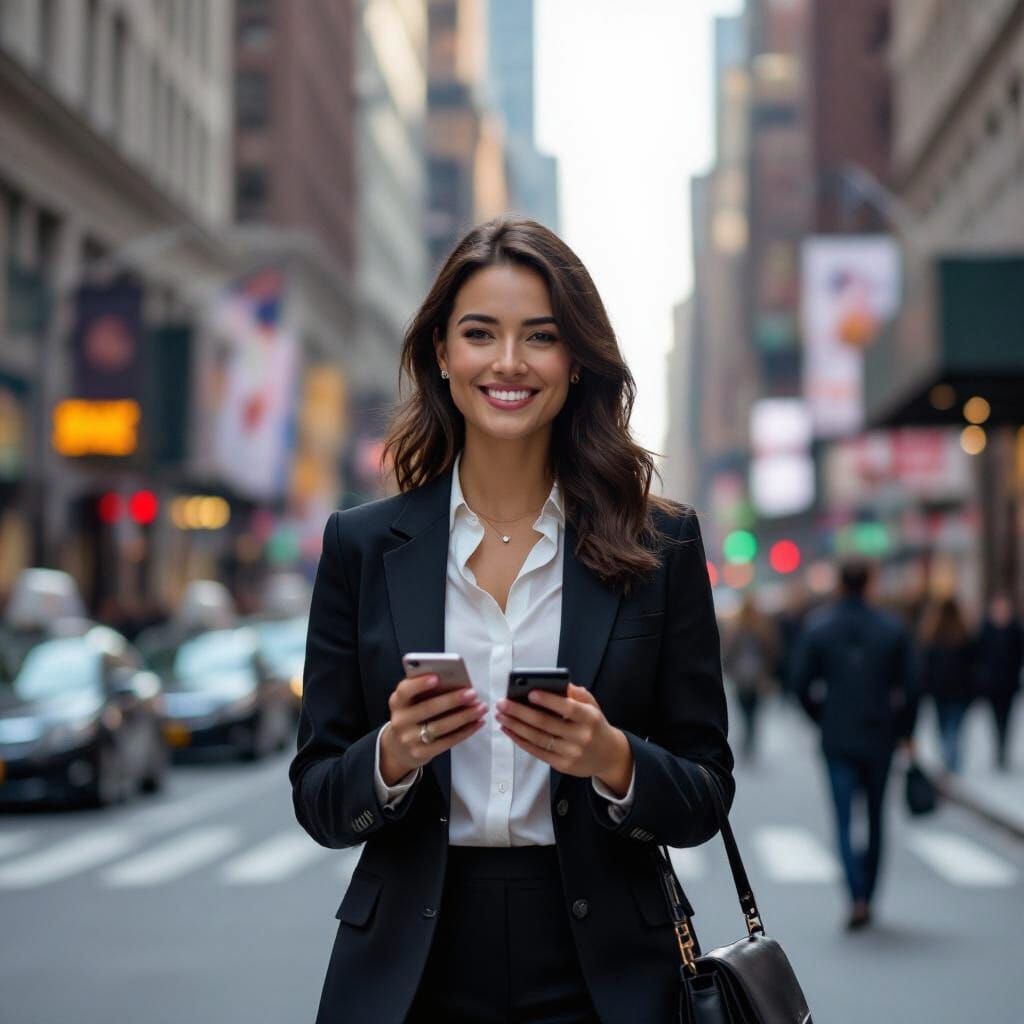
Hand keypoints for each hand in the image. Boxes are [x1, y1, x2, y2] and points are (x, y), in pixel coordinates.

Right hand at [380, 674, 486, 784]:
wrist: (399, 748)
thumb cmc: (412, 715)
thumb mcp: (410, 702)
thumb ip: (426, 692)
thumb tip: (455, 682)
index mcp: (397, 701)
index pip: (405, 690)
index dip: (419, 683)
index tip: (437, 677)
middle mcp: (400, 720)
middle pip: (428, 708)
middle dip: (452, 700)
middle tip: (472, 693)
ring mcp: (409, 739)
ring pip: (440, 727)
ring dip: (464, 716)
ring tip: (480, 707)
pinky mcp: (421, 753)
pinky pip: (447, 742)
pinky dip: (465, 731)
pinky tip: (477, 722)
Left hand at [495, 683, 632, 796]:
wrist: (609, 755)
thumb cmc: (595, 725)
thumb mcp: (592, 705)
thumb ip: (574, 693)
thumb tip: (552, 683)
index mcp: (589, 717)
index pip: (567, 707)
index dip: (548, 700)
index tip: (529, 693)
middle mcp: (580, 736)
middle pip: (545, 723)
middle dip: (520, 712)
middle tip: (503, 703)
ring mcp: (571, 752)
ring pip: (538, 738)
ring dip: (516, 726)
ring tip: (501, 715)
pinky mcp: (562, 764)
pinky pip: (537, 752)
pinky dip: (520, 740)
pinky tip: (509, 731)